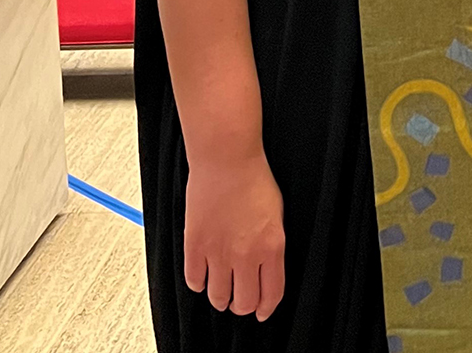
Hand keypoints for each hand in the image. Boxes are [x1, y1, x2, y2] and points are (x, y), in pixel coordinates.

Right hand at [184, 151, 285, 320]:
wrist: (227, 160)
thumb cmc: (253, 179)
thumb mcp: (277, 215)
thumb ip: (271, 246)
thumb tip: (266, 270)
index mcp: (271, 246)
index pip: (270, 294)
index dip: (265, 308)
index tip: (261, 311)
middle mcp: (246, 254)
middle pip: (243, 303)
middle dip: (242, 305)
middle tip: (239, 300)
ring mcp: (218, 252)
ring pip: (217, 297)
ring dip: (220, 298)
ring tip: (221, 289)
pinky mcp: (195, 246)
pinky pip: (194, 281)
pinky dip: (198, 282)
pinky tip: (203, 274)